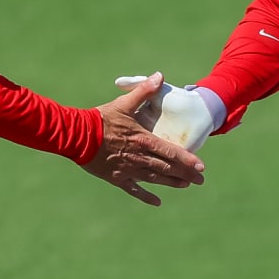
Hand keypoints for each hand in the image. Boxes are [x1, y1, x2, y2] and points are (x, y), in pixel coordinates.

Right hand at [86, 74, 206, 204]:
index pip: (172, 152)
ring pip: (155, 179)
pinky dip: (146, 196)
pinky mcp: (117, 178)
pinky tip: (157, 202)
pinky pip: (134, 190)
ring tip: (185, 185)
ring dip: (171, 183)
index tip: (201, 168)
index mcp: (144, 140)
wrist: (77, 136)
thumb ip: (144, 91)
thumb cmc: (101, 119)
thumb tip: (159, 76)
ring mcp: (129, 170)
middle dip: (186, 174)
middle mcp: (140, 157)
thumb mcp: (124, 103)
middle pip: (168, 169)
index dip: (188, 161)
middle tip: (199, 180)